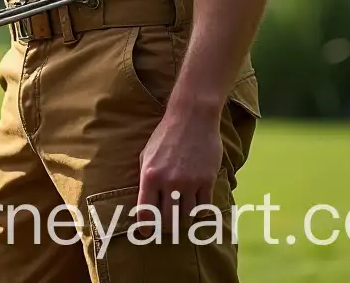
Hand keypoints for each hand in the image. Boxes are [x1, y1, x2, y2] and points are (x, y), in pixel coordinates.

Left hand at [137, 110, 222, 226]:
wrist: (192, 116)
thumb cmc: (166, 134)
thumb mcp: (147, 154)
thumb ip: (145, 178)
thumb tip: (143, 202)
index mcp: (150, 174)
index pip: (146, 212)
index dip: (146, 228)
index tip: (147, 233)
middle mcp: (169, 181)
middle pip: (168, 220)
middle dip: (166, 227)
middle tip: (166, 226)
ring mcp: (189, 182)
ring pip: (187, 217)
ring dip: (183, 220)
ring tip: (181, 217)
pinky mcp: (207, 180)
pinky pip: (203, 208)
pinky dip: (199, 212)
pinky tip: (195, 207)